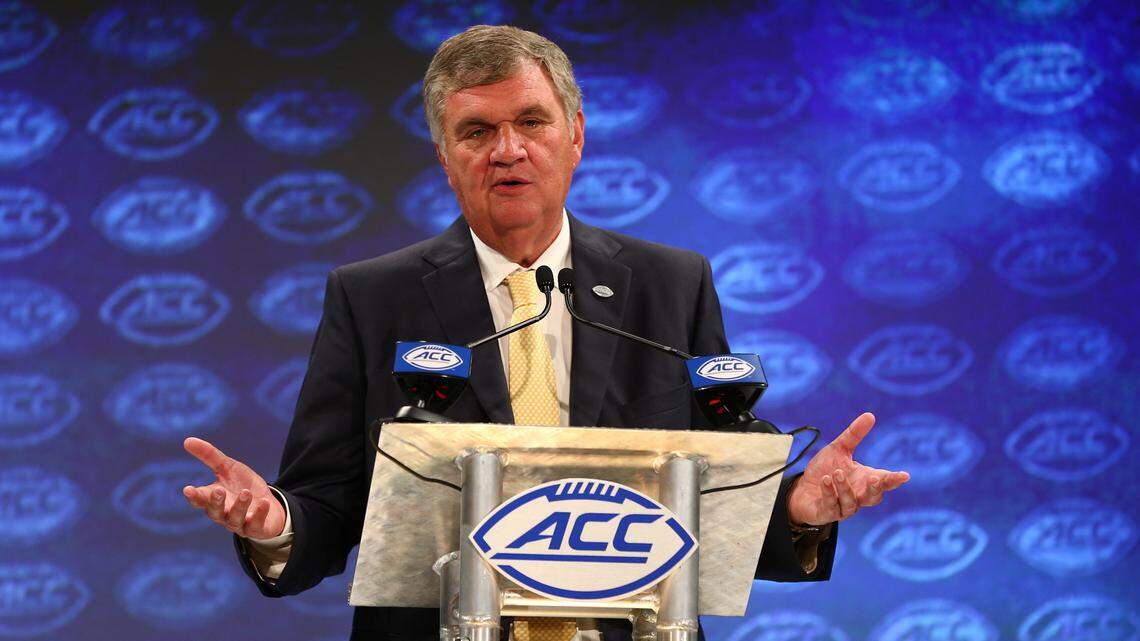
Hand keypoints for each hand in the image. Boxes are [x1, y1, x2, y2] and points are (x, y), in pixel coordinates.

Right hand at [181, 437, 286, 538]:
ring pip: (235, 519)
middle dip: (215, 503)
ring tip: (246, 493)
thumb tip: (186, 440)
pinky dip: (259, 514)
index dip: (194, 496)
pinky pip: (256, 525)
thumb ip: (209, 456)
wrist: (268, 503)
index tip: (188, 489)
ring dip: (240, 506)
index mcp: (214, 498)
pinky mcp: (257, 529)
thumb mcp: (227, 467)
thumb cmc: (242, 485)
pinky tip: (264, 502)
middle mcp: (224, 513)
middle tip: (218, 491)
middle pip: (215, 512)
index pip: (200, 499)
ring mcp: (240, 523)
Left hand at [786, 412, 908, 526]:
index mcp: (864, 480)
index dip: (894, 479)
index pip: (884, 482)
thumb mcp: (838, 449)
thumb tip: (870, 415)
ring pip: (851, 503)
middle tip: (875, 478)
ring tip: (837, 472)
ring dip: (845, 488)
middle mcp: (858, 496)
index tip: (904, 475)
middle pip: (874, 497)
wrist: (802, 489)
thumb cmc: (825, 470)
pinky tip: (825, 481)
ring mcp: (843, 507)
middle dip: (876, 489)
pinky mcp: (827, 513)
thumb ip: (854, 435)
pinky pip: (832, 506)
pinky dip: (829, 493)